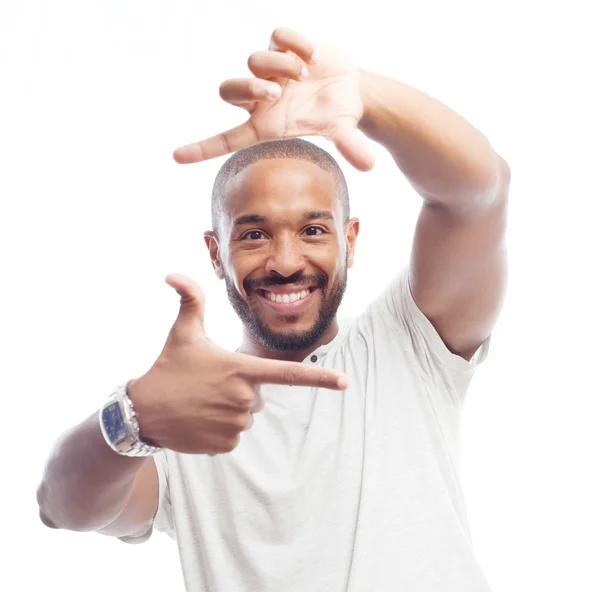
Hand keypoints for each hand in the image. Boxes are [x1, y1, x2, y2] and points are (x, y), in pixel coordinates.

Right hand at [128, 273, 348, 455]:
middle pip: (258, 395)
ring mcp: (235, 425)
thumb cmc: (167, 366)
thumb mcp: (181, 332)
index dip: (320, 378)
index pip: (288, 374)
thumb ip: (189, 300)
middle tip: (210, 384)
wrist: (142, 412)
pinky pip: (233, 435)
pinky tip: (199, 420)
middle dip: (240, 389)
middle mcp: (244, 399)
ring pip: (246, 416)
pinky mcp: (225, 446)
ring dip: (229, 409)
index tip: (345, 383)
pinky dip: (219, 428)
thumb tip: (172, 272)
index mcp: (241, 369)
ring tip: (201, 402)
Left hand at [173, 27, 374, 171]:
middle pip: (227, 90)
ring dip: (280, 65)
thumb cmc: (338, 116)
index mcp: (266, 126)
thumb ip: (350, 146)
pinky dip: (294, 43)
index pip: (227, 139)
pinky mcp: (282, 44)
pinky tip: (313, 56)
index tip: (175, 157)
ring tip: (305, 73)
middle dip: (248, 88)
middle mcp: (261, 99)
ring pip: (254, 60)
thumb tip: (370, 165)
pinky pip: (276, 35)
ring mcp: (269, 70)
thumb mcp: (342, 131)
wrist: (352, 90)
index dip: (202, 149)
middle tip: (276, 92)